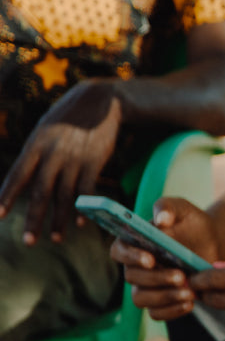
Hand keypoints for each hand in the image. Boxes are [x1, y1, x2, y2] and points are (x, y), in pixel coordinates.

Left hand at [0, 79, 123, 242]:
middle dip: (35, 218)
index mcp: (36, 145)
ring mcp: (75, 158)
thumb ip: (35, 154)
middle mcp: (54, 154)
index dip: (7, 197)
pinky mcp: (94, 161)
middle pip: (41, 192)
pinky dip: (84, 207)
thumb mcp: (44, 130)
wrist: (100, 99)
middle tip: (29, 241)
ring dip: (60, 219)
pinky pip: (87, 189)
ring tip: (55, 238)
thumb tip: (22, 181)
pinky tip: (81, 222)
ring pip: (65, 195)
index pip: (18, 176)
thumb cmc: (67, 117)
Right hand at [112, 197, 221, 319]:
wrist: (212, 242)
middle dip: (157, 278)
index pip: (119, 251)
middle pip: (133, 277)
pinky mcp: (159, 300)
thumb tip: (161, 219)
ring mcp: (145, 285)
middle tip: (181, 276)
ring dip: (164, 297)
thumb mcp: (183, 209)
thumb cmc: (191, 223)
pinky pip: (156, 313)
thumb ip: (168, 207)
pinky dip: (171, 311)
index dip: (131, 257)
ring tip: (189, 292)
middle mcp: (135, 266)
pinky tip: (190, 303)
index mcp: (134, 242)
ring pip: (141, 298)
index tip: (150, 259)